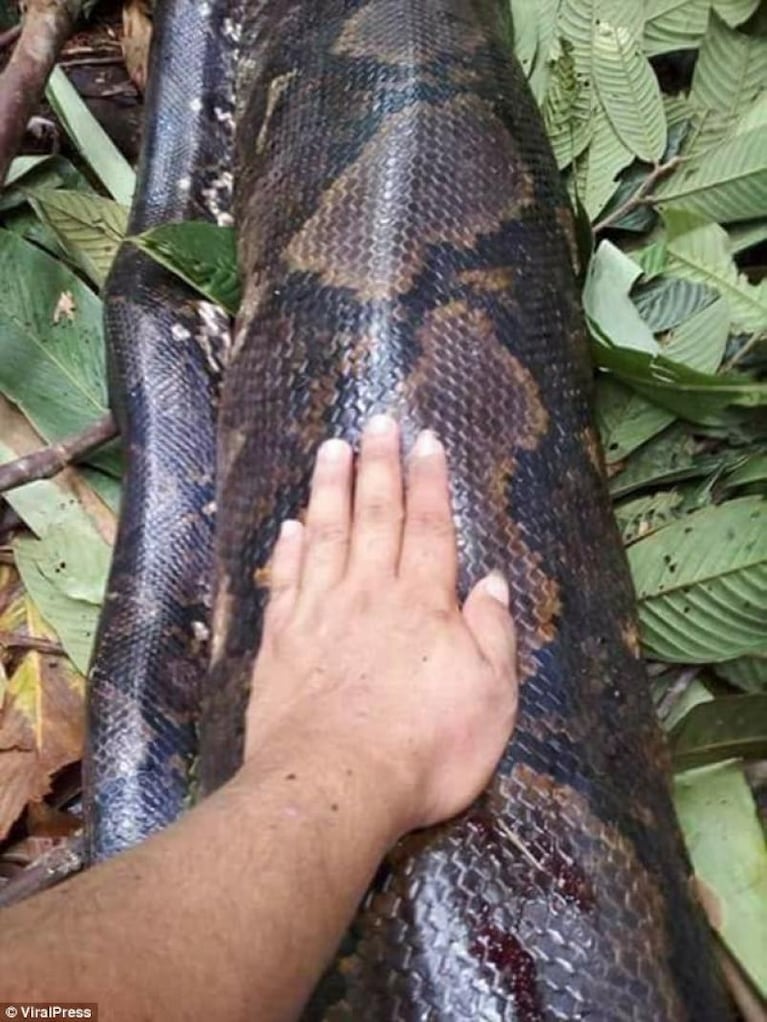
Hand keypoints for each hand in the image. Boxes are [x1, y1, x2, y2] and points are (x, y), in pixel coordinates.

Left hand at [244, 414, 517, 839]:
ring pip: (326, 534)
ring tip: (332, 447)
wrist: (336, 784)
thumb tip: (492, 581)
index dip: (430, 482)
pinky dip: (289, 549)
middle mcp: (370, 593)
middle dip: (380, 465)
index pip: (430, 527)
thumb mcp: (490, 697)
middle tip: (378, 421)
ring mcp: (320, 612)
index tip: (426, 441)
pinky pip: (287, 581)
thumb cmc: (427, 747)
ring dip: (330, 488)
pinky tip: (291, 525)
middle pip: (376, 516)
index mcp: (424, 603)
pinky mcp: (282, 640)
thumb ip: (491, 633)